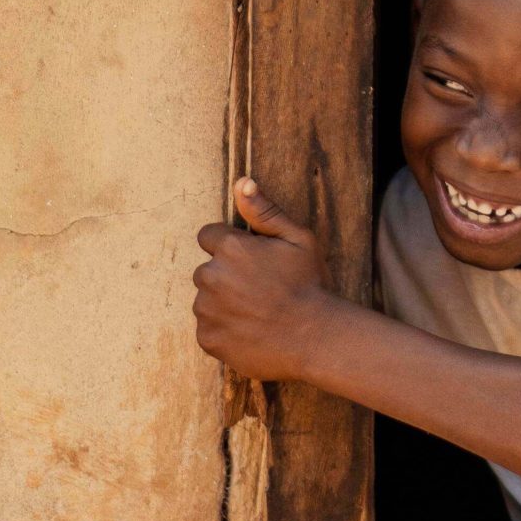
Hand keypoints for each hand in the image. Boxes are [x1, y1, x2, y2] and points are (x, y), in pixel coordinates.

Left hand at [192, 178, 337, 383]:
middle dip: (227, 275)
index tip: (250, 259)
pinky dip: (224, 328)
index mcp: (231, 248)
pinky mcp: (206, 337)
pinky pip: (208, 327)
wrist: (314, 338)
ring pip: (206, 299)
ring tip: (257, 311)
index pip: (208, 236)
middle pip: (207, 269)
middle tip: (260, 288)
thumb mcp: (298, 240)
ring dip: (223, 302)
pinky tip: (251, 329)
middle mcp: (211, 276)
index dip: (230, 246)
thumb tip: (242, 182)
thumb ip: (265, 211)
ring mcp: (206, 310)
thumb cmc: (309, 284)